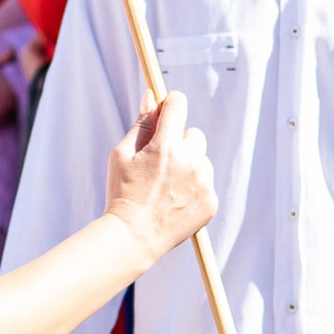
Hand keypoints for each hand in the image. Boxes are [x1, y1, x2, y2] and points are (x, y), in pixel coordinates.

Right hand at [103, 90, 215, 262]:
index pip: (178, 105)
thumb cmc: (122, 193)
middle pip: (194, 134)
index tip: (166, 111)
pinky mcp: (211, 202)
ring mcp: (204, 183)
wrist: (133, 237)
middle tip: (160, 164)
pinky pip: (206, 183)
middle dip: (179, 142)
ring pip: (202, 160)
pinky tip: (175, 201)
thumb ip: (141, 124)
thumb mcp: (122, 155)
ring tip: (166, 187)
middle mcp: (190, 162)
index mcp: (165, 146)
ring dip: (188, 166)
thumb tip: (153, 96)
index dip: (171, 104)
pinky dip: (194, 188)